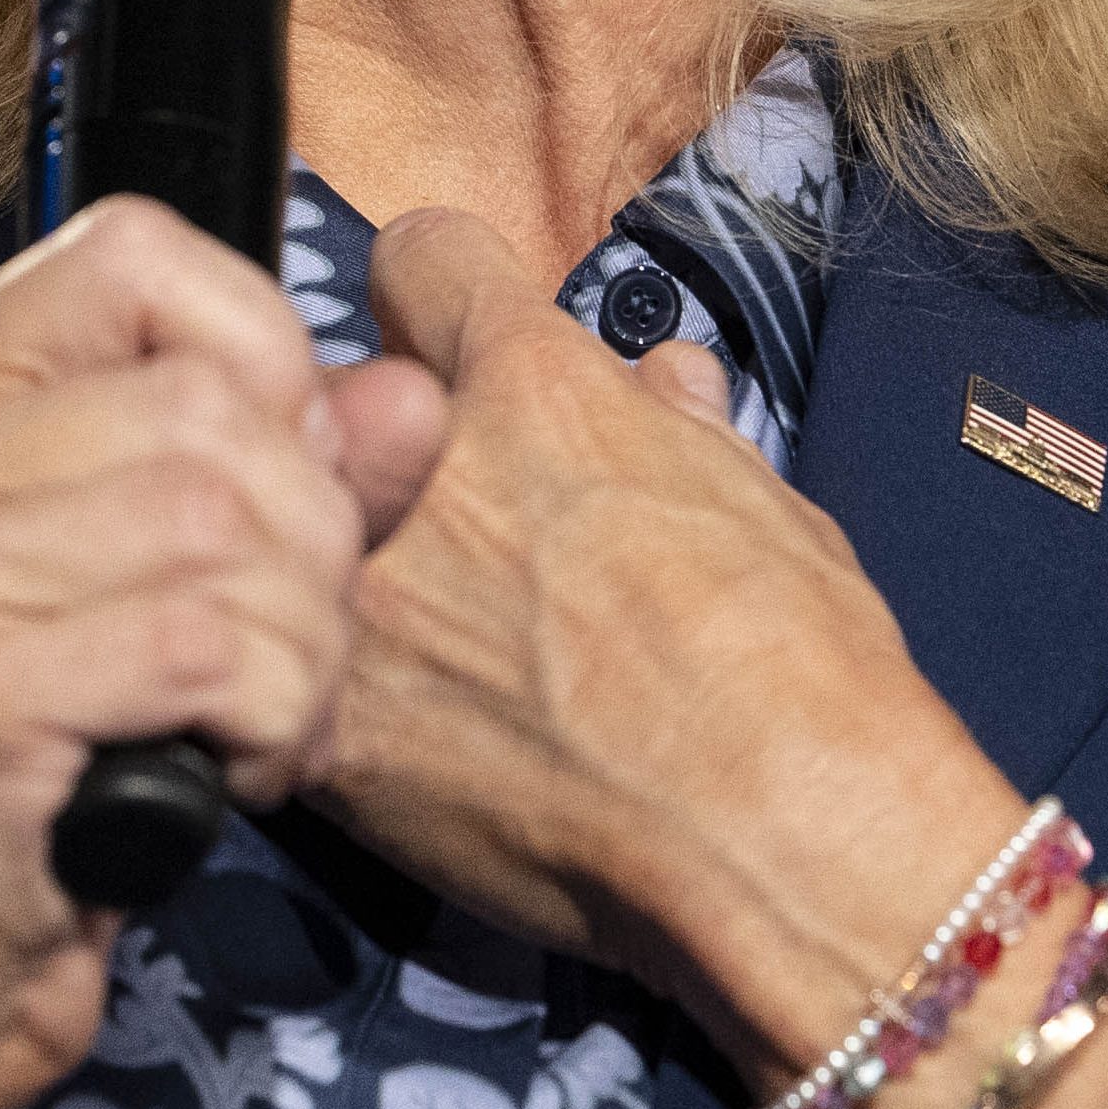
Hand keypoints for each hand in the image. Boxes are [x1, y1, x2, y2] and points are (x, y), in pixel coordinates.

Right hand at [0, 197, 447, 1108]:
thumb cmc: (30, 784)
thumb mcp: (148, 586)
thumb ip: (286, 471)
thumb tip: (412, 393)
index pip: (137, 255)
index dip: (261, 359)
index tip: (277, 498)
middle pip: (214, 406)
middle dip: (313, 545)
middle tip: (284, 663)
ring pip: (232, 523)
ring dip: (305, 650)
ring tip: (255, 728)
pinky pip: (212, 647)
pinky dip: (275, 722)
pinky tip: (229, 781)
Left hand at [311, 211, 1029, 1083]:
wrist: (782, 851)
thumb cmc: (808, 669)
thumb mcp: (770, 507)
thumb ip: (684, 430)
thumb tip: (663, 379)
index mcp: (535, 386)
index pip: (419, 258)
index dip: (441, 301)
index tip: (455, 350)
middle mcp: (423, 470)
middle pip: (343, 407)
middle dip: (387, 450)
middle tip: (456, 528)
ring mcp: (364, 604)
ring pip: (304, 544)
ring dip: (360, 580)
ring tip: (444, 654)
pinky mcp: (333, 733)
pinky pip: (300, 682)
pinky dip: (342, 709)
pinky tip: (416, 752)